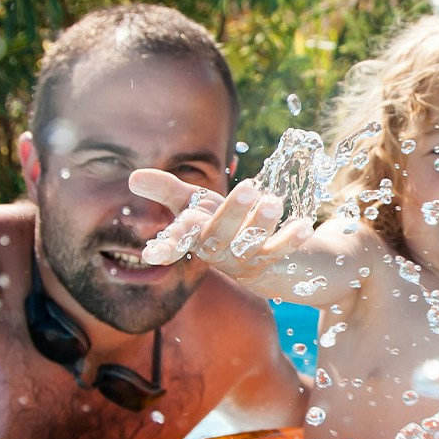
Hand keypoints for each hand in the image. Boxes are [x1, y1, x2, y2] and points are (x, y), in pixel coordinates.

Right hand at [130, 170, 314, 276]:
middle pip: (220, 235)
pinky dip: (292, 239)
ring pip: (251, 243)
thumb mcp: (194, 204)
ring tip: (275, 200)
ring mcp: (245, 259)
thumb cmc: (221, 223)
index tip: (151, 254)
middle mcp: (218, 251)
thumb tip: (133, 177)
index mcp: (196, 236)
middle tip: (247, 188)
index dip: (165, 246)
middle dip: (232, 213)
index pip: (178, 241)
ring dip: (263, 222)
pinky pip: (281, 252)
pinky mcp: (272, 261)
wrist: (262, 259)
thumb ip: (167, 190)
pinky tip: (305, 225)